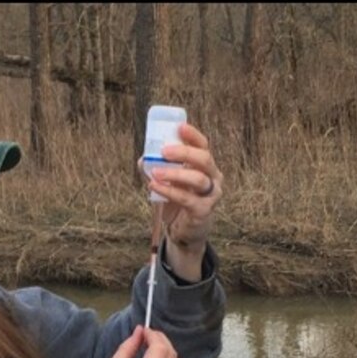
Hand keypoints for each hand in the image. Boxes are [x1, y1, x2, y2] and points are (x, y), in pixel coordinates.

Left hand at [140, 123, 223, 281]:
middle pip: (204, 159)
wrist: (185, 230)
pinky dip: (169, 191)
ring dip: (175, 174)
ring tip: (155, 173)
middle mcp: (213, 177)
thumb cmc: (178, 200)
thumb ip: (157, 168)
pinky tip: (155, 187)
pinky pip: (187, 199)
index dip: (193, 135)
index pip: (203, 145)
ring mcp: (211, 194)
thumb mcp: (168, 181)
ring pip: (198, 179)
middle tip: (164, 151)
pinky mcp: (203, 210)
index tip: (179, 127)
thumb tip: (144, 159)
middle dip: (184, 152)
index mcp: (205, 166)